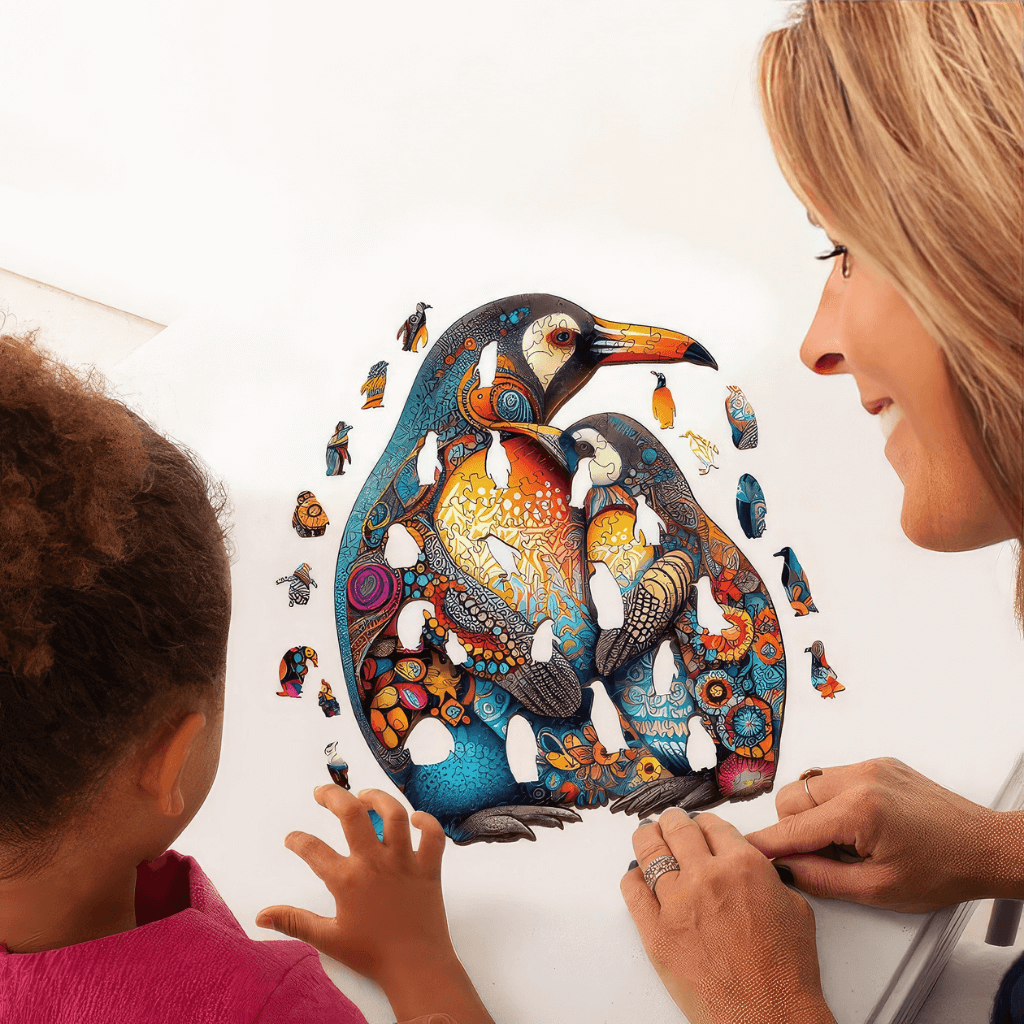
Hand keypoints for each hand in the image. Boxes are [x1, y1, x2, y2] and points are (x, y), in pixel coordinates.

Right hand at [257, 785, 492, 1023]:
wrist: (415, 966)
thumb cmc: (371, 953)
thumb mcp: (328, 939)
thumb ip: (294, 922)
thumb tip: (260, 916)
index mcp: (348, 880)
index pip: (314, 850)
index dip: (298, 840)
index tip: (292, 838)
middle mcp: (375, 862)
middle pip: (353, 814)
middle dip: (334, 797)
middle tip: (322, 793)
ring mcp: (405, 861)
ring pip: (395, 814)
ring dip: (378, 799)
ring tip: (365, 795)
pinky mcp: (429, 867)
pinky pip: (433, 835)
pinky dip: (427, 821)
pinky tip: (415, 818)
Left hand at [621, 808, 834, 1023]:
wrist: (769, 1017)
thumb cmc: (787, 972)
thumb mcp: (794, 907)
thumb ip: (766, 875)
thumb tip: (748, 864)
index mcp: (744, 865)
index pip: (712, 825)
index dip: (704, 823)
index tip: (700, 826)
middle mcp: (708, 876)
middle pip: (678, 829)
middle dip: (673, 822)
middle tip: (670, 823)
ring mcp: (677, 903)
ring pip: (650, 851)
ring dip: (649, 839)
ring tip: (648, 836)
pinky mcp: (656, 932)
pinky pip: (632, 891)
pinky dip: (633, 878)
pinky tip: (637, 876)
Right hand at [745, 758, 1016, 912]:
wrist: (985, 847)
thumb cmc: (944, 870)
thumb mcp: (878, 890)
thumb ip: (821, 879)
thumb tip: (784, 869)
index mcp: (859, 810)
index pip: (792, 828)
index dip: (766, 844)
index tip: (744, 851)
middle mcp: (860, 778)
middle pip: (791, 798)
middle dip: (794, 828)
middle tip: (820, 856)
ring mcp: (870, 766)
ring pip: (808, 783)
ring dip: (812, 812)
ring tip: (844, 840)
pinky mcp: (879, 763)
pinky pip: (833, 776)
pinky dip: (832, 800)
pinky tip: (857, 824)